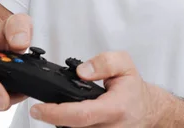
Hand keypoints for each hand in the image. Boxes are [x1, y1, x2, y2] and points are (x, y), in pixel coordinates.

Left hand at [30, 51, 161, 126]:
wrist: (145, 110)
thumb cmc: (133, 89)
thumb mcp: (125, 65)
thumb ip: (104, 62)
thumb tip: (81, 71)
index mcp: (115, 108)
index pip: (82, 115)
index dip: (56, 113)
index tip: (38, 109)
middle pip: (71, 127)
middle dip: (53, 117)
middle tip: (42, 108)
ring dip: (61, 122)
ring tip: (58, 110)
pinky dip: (68, 125)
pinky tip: (67, 117)